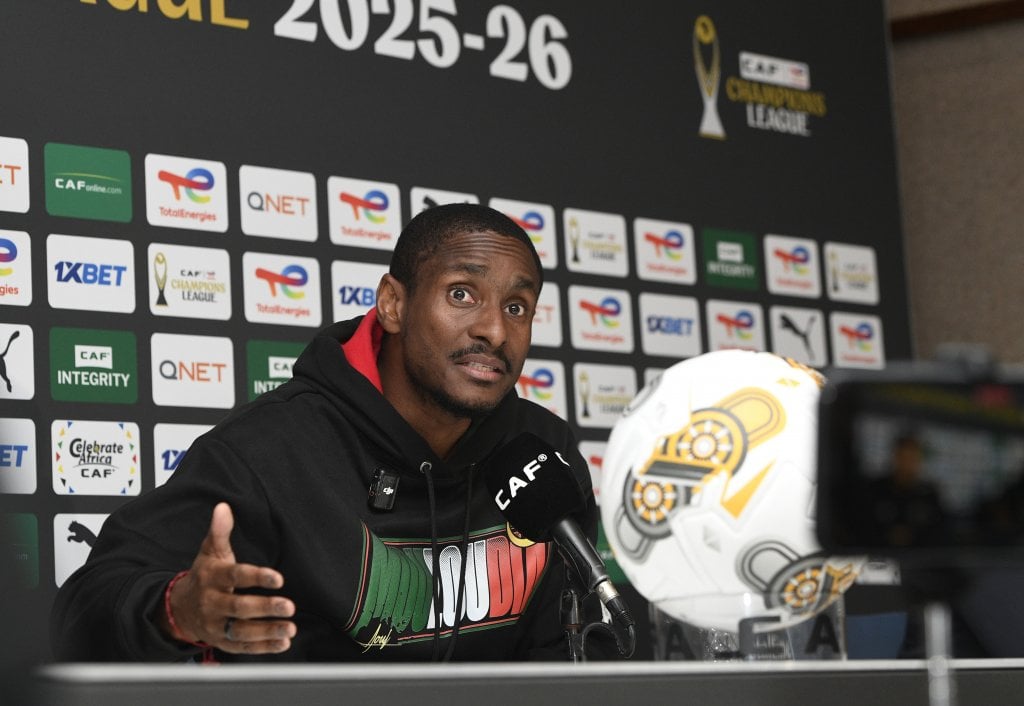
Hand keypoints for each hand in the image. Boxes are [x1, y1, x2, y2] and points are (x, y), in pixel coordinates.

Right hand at [160, 502, 296, 653]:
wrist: (179, 608)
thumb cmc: (204, 575)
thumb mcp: (209, 552)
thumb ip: (219, 531)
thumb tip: (223, 507)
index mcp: (213, 578)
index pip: (236, 577)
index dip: (257, 577)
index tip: (279, 578)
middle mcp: (213, 603)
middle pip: (239, 608)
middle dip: (265, 608)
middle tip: (289, 606)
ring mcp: (216, 625)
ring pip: (242, 632)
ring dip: (267, 631)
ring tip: (290, 628)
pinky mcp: (222, 642)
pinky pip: (243, 648)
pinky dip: (263, 648)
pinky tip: (282, 643)